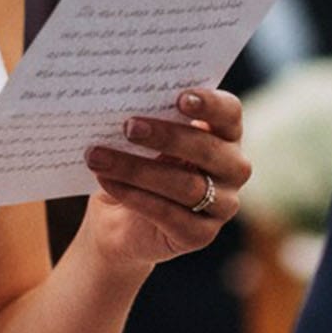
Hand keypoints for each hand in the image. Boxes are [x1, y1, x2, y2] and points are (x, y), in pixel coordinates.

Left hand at [81, 88, 250, 271]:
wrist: (119, 220)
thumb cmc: (137, 162)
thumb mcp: (143, 137)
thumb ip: (148, 118)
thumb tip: (126, 101)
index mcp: (225, 134)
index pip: (229, 113)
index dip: (210, 104)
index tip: (180, 98)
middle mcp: (233, 168)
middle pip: (208, 149)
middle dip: (166, 136)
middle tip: (128, 127)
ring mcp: (222, 205)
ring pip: (186, 185)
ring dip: (138, 169)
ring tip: (99, 157)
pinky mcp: (201, 234)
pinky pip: (169, 214)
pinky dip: (134, 196)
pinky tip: (107, 181)